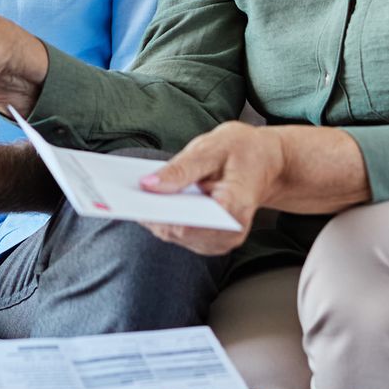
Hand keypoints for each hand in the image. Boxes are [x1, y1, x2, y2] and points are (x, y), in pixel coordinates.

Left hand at [137, 123, 285, 255]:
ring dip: (153, 215)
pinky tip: (149, 199)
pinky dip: (162, 216)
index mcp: (235, 207)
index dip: (158, 213)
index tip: (133, 199)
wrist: (267, 163)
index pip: (188, 223)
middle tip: (121, 192)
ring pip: (173, 235)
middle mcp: (229, 232)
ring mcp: (220, 240)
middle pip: (177, 231)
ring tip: (130, 194)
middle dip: (150, 212)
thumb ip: (180, 169)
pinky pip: (178, 232)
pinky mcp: (210, 240)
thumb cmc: (243, 150)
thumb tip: (147, 185)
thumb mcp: (212, 147)